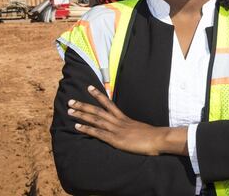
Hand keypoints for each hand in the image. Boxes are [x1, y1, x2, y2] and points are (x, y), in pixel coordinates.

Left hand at [67, 85, 185, 155]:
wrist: (159, 139)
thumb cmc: (152, 136)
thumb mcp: (140, 129)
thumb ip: (131, 128)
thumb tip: (129, 129)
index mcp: (124, 118)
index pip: (108, 103)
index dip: (98, 95)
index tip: (89, 88)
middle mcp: (118, 121)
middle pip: (98, 110)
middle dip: (83, 105)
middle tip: (70, 101)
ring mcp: (116, 130)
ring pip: (95, 119)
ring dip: (81, 114)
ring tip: (69, 110)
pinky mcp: (115, 139)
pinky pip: (98, 132)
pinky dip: (87, 128)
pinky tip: (77, 126)